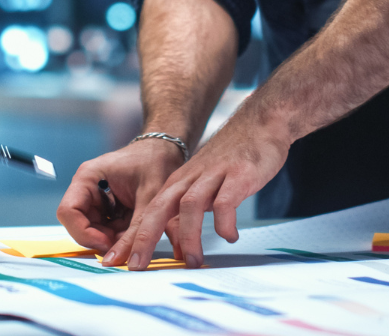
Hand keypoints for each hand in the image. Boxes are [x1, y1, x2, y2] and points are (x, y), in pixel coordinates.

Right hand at [56, 135, 186, 252]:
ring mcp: (95, 198)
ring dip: (111, 238)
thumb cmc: (158, 164)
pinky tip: (134, 226)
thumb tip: (115, 261)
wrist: (168, 151)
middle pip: (78, 224)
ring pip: (92, 230)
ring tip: (134, 232)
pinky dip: (119, 234)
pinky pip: (105, 229)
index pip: (68, 212)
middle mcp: (86, 188)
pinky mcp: (106, 207)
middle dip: (100, 238)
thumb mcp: (149, 200)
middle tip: (126, 243)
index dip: (83, 233)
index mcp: (88, 177)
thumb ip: (133, 233)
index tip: (107, 244)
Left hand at [107, 110, 288, 268]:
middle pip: (160, 208)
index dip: (137, 237)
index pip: (151, 211)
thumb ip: (193, 204)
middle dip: (145, 238)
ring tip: (193, 262)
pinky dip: (224, 223)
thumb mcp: (204, 179)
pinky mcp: (238, 175)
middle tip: (137, 266)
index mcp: (180, 181)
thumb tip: (182, 236)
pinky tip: (230, 236)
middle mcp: (191, 177)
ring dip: (189, 236)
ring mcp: (214, 175)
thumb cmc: (233, 155)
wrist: (261, 122)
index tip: (128, 262)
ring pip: (190, 206)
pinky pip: (226, 202)